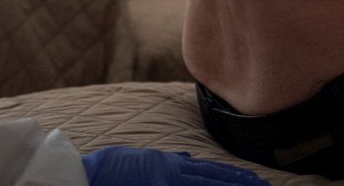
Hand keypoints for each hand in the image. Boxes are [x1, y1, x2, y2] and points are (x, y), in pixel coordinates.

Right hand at [82, 146, 270, 185]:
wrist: (89, 172)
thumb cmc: (113, 168)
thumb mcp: (145, 160)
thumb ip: (168, 162)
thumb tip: (187, 161)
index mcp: (171, 164)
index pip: (211, 170)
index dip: (234, 175)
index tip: (255, 180)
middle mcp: (173, 171)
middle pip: (215, 178)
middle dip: (241, 184)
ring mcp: (167, 182)